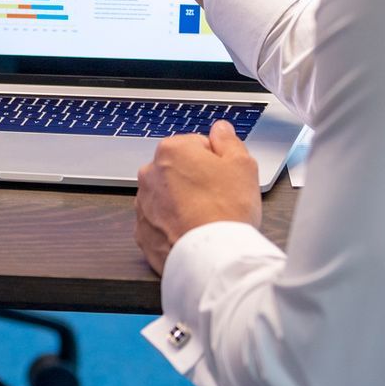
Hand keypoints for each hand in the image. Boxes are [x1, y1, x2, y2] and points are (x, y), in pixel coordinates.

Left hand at [134, 121, 260, 273]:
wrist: (212, 256)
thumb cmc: (227, 210)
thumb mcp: (242, 165)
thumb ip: (229, 141)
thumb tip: (221, 129)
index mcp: (171, 151)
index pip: (197, 145)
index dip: (216, 161)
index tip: (224, 177)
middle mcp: (149, 174)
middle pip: (178, 170)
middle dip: (196, 180)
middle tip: (218, 198)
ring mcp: (143, 204)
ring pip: (168, 196)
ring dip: (183, 202)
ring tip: (206, 218)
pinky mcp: (142, 231)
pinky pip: (159, 222)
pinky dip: (173, 225)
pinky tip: (191, 232)